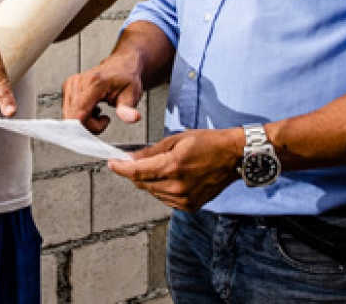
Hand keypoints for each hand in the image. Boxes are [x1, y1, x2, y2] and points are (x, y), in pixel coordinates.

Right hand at [62, 55, 143, 133]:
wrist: (122, 65)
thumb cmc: (127, 78)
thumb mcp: (132, 94)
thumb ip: (128, 108)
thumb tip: (133, 118)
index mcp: (94, 83)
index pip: (78, 114)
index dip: (84, 128)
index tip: (99, 129)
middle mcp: (78, 82)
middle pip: (72, 118)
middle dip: (89, 126)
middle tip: (104, 119)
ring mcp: (71, 84)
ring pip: (69, 117)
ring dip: (85, 121)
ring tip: (100, 112)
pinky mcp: (68, 88)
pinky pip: (69, 111)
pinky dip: (81, 116)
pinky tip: (93, 109)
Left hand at [108, 128, 242, 211]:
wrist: (233, 157)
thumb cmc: (208, 143)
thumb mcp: (176, 140)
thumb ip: (151, 151)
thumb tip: (131, 158)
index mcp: (172, 167)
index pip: (136, 172)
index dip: (120, 168)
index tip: (112, 163)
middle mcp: (176, 187)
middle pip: (142, 184)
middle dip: (135, 173)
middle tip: (134, 161)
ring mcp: (184, 199)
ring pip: (153, 192)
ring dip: (150, 181)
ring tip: (163, 166)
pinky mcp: (190, 206)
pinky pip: (166, 199)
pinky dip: (163, 189)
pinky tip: (172, 178)